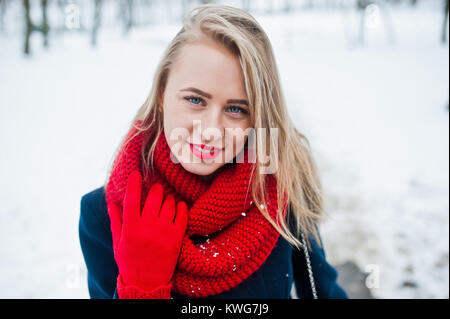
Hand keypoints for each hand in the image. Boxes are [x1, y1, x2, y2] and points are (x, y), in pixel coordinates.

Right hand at [108, 170, 187, 290]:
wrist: (146, 284)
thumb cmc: (129, 263)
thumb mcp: (118, 243)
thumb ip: (115, 220)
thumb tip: (111, 202)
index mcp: (131, 228)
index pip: (132, 198)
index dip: (134, 183)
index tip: (136, 173)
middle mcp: (148, 227)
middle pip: (154, 197)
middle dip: (155, 189)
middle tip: (156, 188)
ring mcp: (164, 232)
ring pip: (169, 204)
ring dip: (168, 198)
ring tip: (166, 199)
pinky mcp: (177, 238)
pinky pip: (182, 215)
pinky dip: (181, 207)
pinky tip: (179, 205)